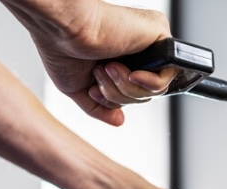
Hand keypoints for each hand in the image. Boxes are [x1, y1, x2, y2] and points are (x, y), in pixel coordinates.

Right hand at [1, 0, 176, 125]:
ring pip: (155, 91)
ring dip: (125, 88)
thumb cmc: (61, 50)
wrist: (62, 29)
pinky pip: (165, 79)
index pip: (132, 93)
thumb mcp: (79, 88)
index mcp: (120, 59)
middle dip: (118, 95)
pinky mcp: (161, 39)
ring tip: (107, 68)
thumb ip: (101, 107)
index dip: (113, 99)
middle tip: (98, 74)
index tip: (93, 90)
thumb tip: (119, 121)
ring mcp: (150, 45)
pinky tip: (127, 72)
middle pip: (144, 95)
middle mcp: (137, 50)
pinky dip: (144, 84)